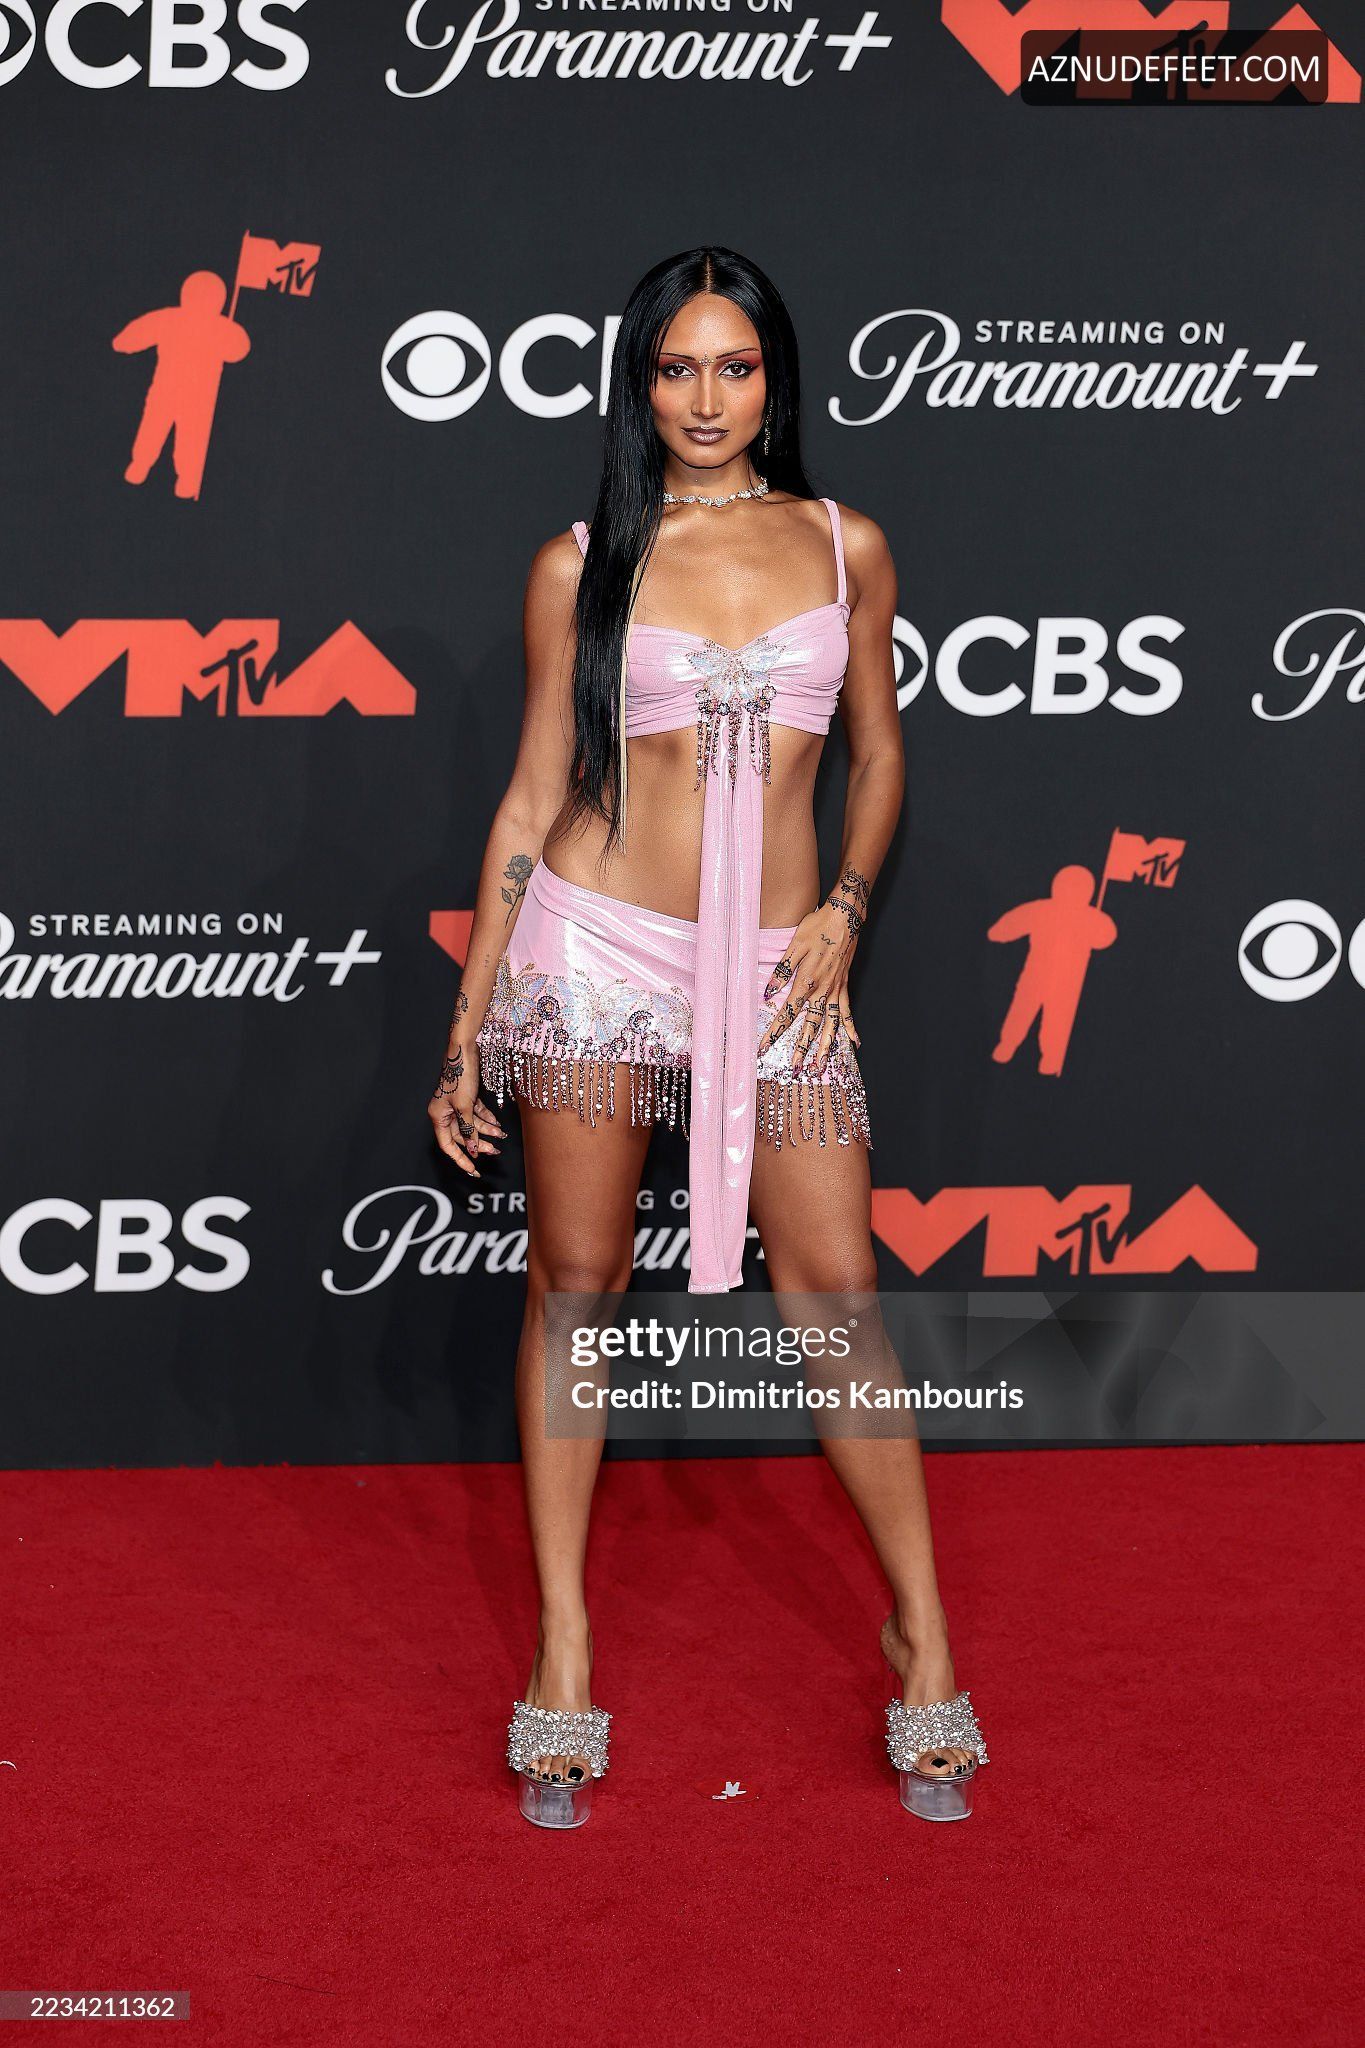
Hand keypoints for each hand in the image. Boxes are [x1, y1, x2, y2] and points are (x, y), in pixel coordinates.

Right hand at [427, 1040, 506, 1178]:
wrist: (464, 1049)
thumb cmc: (460, 1075)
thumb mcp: (465, 1106)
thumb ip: (468, 1129)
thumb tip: (472, 1149)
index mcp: (438, 1116)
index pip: (448, 1145)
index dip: (460, 1159)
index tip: (473, 1170)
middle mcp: (445, 1112)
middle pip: (462, 1135)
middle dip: (479, 1144)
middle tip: (495, 1151)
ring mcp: (455, 1104)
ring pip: (471, 1124)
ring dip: (486, 1131)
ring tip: (501, 1135)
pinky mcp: (465, 1096)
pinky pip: (476, 1113)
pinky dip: (486, 1118)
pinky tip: (497, 1124)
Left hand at [758, 903, 861, 1075]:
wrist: (845, 917)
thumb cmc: (817, 927)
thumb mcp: (794, 946)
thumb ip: (782, 971)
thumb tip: (767, 993)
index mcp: (806, 982)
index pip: (787, 1014)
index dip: (774, 1033)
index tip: (764, 1048)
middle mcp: (822, 991)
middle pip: (810, 1026)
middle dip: (802, 1049)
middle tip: (796, 1069)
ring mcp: (835, 990)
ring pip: (830, 1025)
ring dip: (826, 1047)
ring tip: (820, 1066)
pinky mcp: (845, 986)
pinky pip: (847, 1011)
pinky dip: (851, 1027)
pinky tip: (855, 1043)